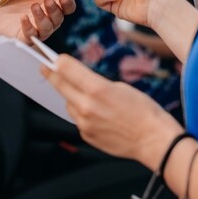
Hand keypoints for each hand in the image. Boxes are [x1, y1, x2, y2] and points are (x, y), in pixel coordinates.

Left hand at [0, 0, 75, 42]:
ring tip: (34, 7)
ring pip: (47, 28)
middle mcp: (47, 19)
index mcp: (50, 5)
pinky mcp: (24, 38)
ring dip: (42, 17)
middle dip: (55, 10)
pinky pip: (31, 36)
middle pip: (59, 18)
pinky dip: (28, 26)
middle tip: (48, 1)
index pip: (67, 7)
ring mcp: (37, 30)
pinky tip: (23, 17)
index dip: (68, 4)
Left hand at [42, 54, 182, 164]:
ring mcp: (84, 123)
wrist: (153, 140)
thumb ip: (96, 82)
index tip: (51, 58)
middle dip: (52, 76)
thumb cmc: (144, 111)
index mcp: (97, 89)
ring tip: (85, 96)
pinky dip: (83, 114)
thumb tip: (79, 80)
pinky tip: (97, 114)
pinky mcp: (86, 135)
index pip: (66, 69)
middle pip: (60, 86)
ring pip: (69, 104)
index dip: (58, 62)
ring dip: (72, 97)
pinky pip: (78, 119)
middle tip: (44, 68)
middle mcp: (86, 106)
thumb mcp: (121, 87)